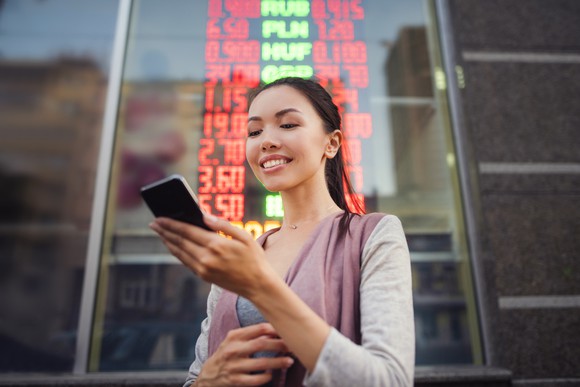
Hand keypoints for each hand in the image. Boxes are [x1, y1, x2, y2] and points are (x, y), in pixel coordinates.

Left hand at [149, 214, 275, 297]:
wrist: (258, 285)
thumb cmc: (254, 258)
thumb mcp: (244, 237)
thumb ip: (223, 224)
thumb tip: (204, 215)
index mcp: (217, 245)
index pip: (187, 231)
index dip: (172, 223)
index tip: (160, 217)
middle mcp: (206, 258)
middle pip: (179, 241)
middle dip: (165, 231)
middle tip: (154, 223)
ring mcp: (203, 269)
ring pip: (179, 253)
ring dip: (168, 241)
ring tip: (160, 233)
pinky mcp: (203, 276)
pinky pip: (185, 262)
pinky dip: (177, 252)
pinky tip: (174, 245)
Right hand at [196, 323, 293, 386]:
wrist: (208, 375)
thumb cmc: (227, 354)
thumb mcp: (234, 340)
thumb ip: (252, 334)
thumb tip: (276, 329)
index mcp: (234, 336)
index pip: (259, 329)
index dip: (275, 330)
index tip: (287, 332)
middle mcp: (233, 350)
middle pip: (261, 344)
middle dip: (280, 345)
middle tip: (292, 347)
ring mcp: (234, 366)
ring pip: (261, 364)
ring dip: (278, 362)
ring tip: (289, 361)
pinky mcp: (235, 381)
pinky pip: (256, 380)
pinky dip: (266, 377)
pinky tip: (272, 374)